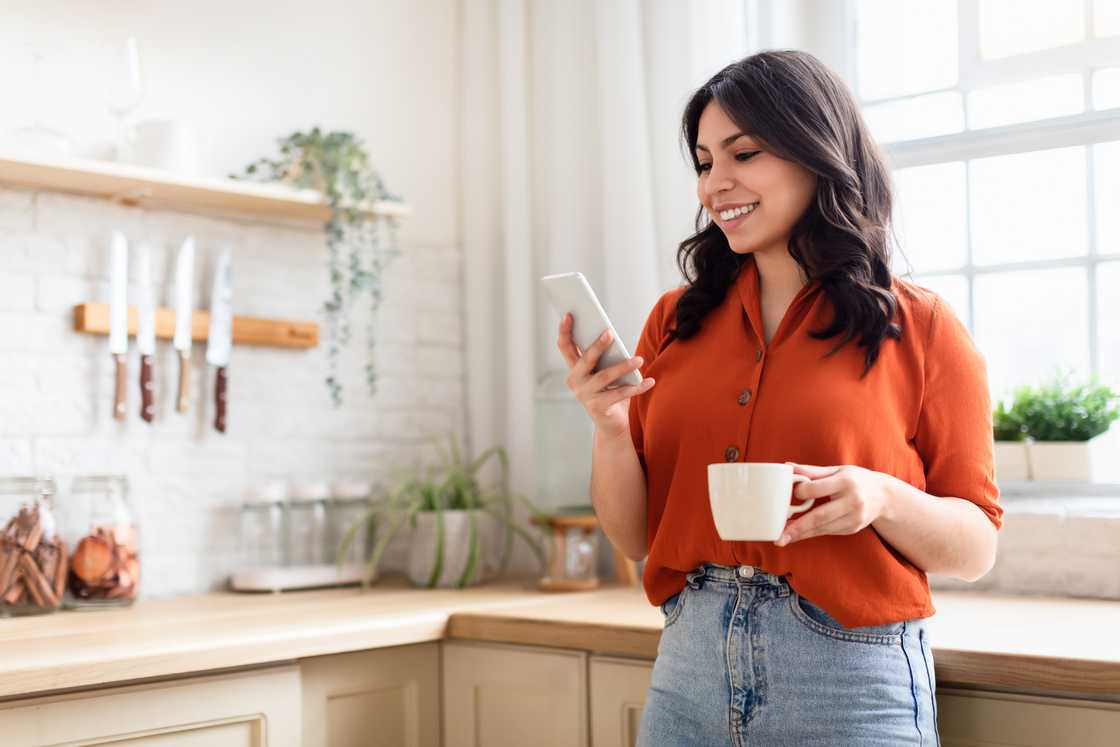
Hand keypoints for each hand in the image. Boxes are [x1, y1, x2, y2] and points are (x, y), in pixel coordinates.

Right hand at [556, 313, 654, 439]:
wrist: (611, 424)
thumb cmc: (610, 390)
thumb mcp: (604, 371)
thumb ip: (604, 356)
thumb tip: (611, 334)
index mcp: (574, 369)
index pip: (565, 347)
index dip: (565, 331)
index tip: (569, 314)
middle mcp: (575, 381)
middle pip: (585, 360)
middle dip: (597, 345)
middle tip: (610, 332)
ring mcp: (585, 396)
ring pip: (604, 377)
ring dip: (623, 367)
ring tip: (639, 359)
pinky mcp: (598, 408)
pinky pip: (620, 394)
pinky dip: (637, 387)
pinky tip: (649, 381)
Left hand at [774, 463, 893, 545]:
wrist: (884, 496)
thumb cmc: (856, 479)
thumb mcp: (837, 470)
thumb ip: (812, 471)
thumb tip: (787, 467)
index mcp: (846, 482)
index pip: (818, 489)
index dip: (802, 492)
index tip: (791, 493)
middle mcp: (852, 501)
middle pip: (820, 516)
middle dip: (798, 527)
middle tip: (779, 537)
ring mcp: (854, 518)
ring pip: (823, 528)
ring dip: (801, 534)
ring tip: (783, 538)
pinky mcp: (853, 528)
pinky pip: (828, 532)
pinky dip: (812, 534)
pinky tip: (798, 535)